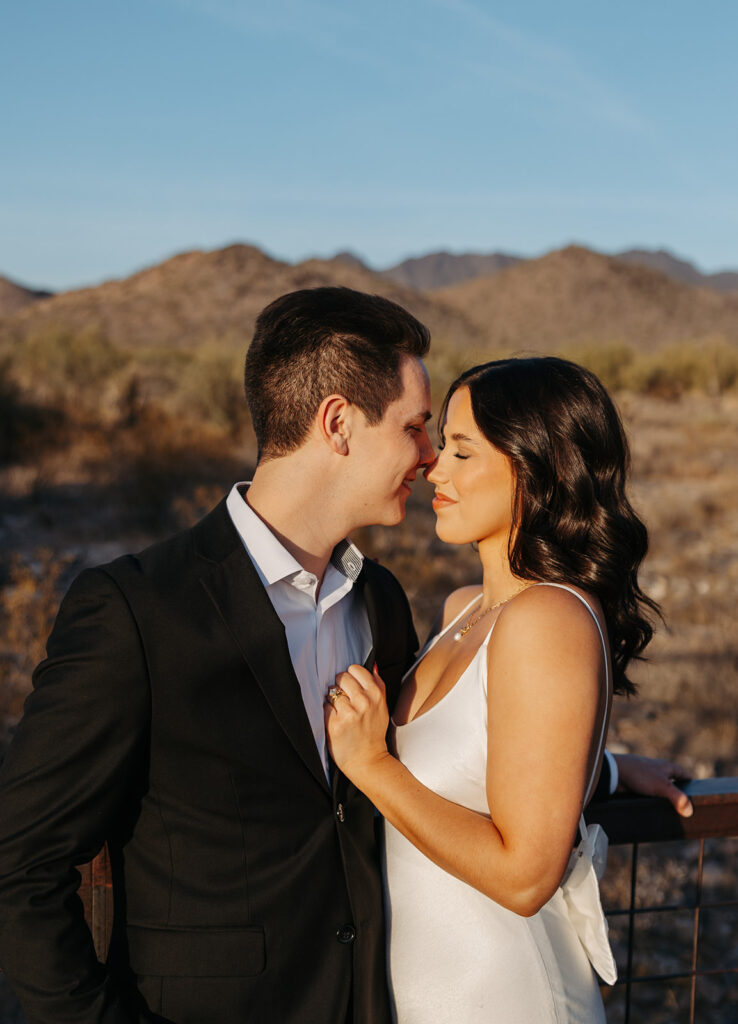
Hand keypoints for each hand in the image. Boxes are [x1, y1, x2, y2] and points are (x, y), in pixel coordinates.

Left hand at [324, 664, 390, 784]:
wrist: (368, 760)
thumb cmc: (373, 732)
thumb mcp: (382, 707)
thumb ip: (377, 684)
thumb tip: (372, 664)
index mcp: (376, 694)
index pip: (355, 669)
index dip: (350, 678)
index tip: (351, 688)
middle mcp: (364, 701)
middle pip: (341, 678)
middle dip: (340, 688)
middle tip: (345, 701)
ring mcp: (349, 713)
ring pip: (331, 693)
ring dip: (332, 702)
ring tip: (341, 714)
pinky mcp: (335, 724)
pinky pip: (324, 707)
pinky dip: (327, 713)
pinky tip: (336, 722)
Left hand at [614, 754, 692, 816]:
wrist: (613, 773)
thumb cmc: (638, 774)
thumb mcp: (662, 786)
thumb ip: (677, 798)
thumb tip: (690, 810)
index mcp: (667, 767)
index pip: (684, 775)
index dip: (692, 784)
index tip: (699, 794)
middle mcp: (658, 771)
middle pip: (673, 783)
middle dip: (679, 794)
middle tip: (687, 808)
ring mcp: (647, 778)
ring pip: (661, 790)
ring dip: (665, 799)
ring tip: (672, 814)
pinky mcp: (638, 786)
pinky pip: (650, 795)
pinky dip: (653, 802)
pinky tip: (655, 811)